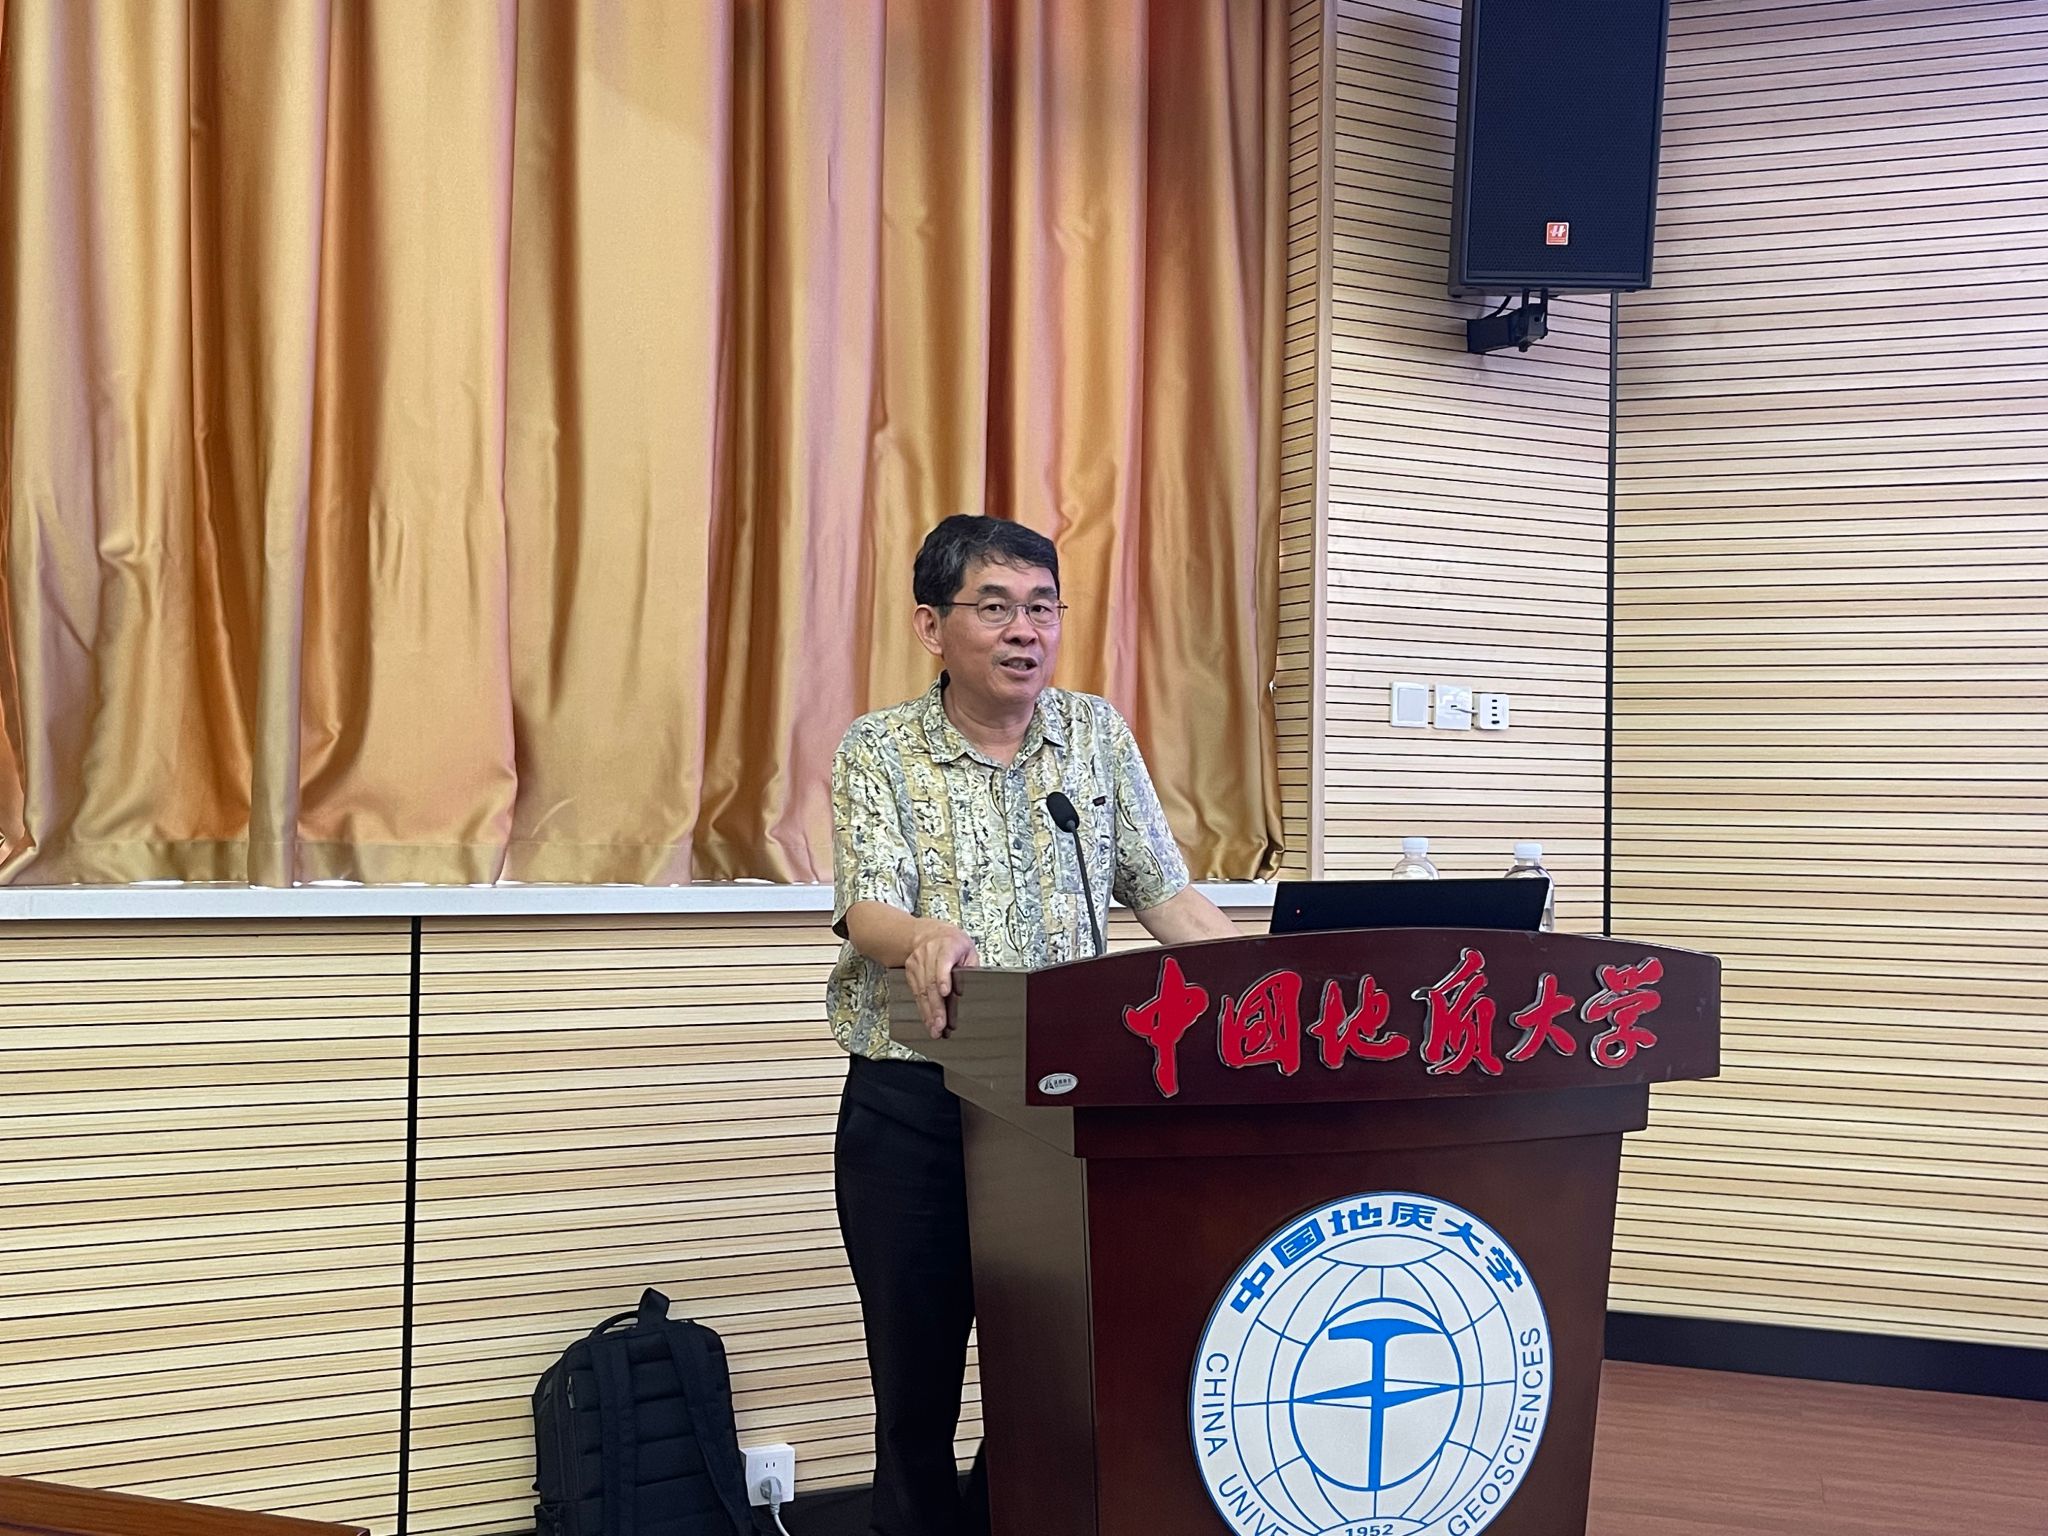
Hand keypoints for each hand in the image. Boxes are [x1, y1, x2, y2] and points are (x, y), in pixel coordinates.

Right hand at [904, 920, 978, 1038]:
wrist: (928, 933)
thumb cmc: (952, 942)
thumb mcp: (968, 950)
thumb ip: (970, 967)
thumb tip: (970, 988)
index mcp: (947, 945)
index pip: (943, 962)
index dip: (943, 978)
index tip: (945, 992)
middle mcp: (929, 953)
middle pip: (931, 982)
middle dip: (936, 1006)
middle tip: (941, 1024)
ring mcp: (917, 962)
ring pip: (922, 990)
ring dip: (928, 1012)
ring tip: (934, 1028)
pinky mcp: (911, 972)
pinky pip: (916, 993)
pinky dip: (922, 1009)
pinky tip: (927, 1020)